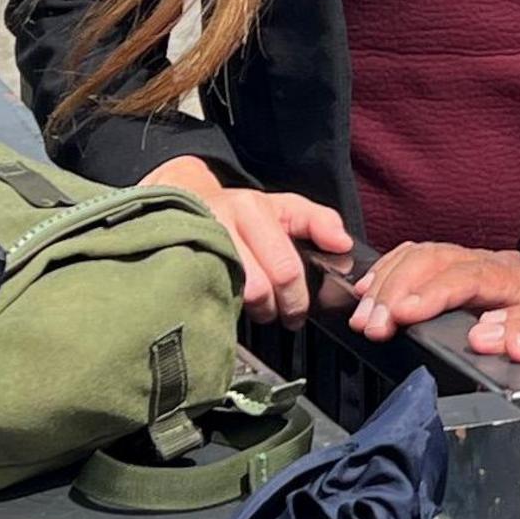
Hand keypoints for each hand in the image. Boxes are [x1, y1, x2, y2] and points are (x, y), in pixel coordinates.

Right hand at [139, 155, 351, 324]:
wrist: (186, 202)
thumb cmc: (242, 212)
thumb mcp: (284, 207)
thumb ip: (318, 222)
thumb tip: (343, 244)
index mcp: (253, 209)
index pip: (284, 268)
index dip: (296, 298)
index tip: (299, 313)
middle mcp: (223, 225)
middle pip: (258, 288)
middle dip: (275, 309)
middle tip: (281, 316)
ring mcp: (197, 246)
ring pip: (233, 295)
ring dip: (251, 311)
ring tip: (259, 309)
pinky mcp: (177, 264)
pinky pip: (208, 297)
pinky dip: (225, 307)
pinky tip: (233, 304)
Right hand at [348, 243, 519, 343]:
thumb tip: (519, 371)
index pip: (472, 277)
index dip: (435, 293)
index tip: (404, 313)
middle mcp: (495, 263)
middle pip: (438, 260)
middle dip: (397, 290)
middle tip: (370, 325)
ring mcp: (477, 260)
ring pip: (425, 255)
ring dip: (388, 282)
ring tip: (362, 314)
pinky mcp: (462, 265)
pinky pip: (421, 255)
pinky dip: (390, 269)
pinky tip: (369, 289)